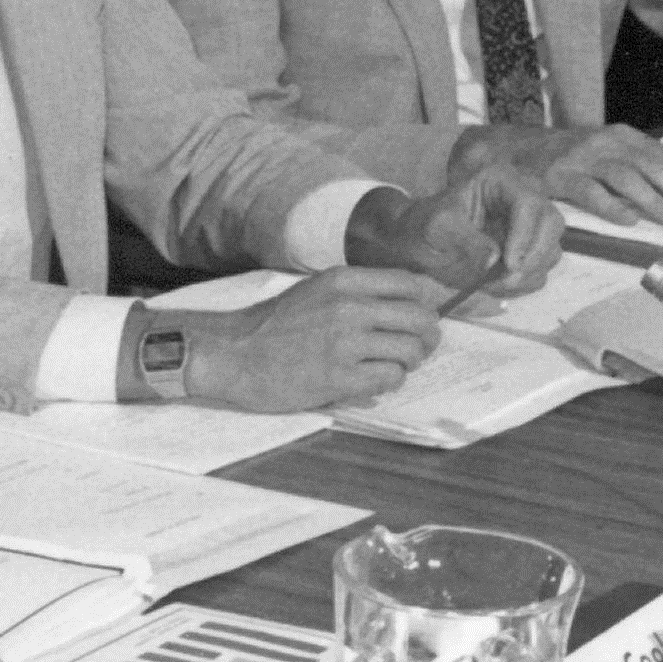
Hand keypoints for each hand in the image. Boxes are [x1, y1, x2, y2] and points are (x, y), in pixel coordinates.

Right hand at [174, 268, 456, 409]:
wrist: (234, 353)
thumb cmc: (274, 324)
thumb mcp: (316, 290)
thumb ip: (358, 291)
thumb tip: (409, 299)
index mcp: (344, 281)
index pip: (411, 283)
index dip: (429, 301)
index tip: (427, 314)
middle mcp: (349, 307)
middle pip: (420, 318)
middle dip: (427, 335)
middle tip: (418, 346)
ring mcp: (345, 343)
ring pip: (410, 350)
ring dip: (409, 361)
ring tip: (393, 364)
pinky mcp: (339, 377)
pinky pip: (390, 378)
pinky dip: (389, 381)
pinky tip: (373, 379)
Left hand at [357, 164, 563, 300]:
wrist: (418, 246)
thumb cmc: (424, 226)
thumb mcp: (438, 228)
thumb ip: (466, 239)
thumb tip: (495, 259)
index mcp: (501, 181)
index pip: (529, 203)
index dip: (525, 234)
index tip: (508, 263)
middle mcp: (521, 201)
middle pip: (552, 224)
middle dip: (534, 256)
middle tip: (507, 280)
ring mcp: (528, 228)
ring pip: (551, 249)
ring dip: (529, 273)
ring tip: (495, 284)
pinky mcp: (527, 253)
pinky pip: (541, 271)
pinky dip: (524, 283)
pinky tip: (497, 285)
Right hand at [442, 115, 662, 227]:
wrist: (514, 151)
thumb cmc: (568, 159)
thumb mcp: (605, 155)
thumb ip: (636, 170)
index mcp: (623, 136)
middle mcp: (606, 142)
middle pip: (653, 166)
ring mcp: (582, 158)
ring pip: (626, 178)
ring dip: (654, 201)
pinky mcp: (559, 176)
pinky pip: (590, 193)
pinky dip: (612, 207)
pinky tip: (630, 222)